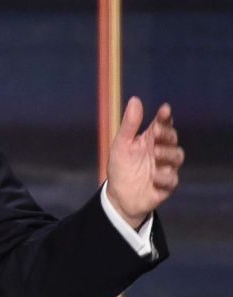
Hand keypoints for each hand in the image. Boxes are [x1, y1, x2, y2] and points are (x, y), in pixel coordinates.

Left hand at [106, 97, 183, 229]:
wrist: (119, 196)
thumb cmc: (121, 167)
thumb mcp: (121, 144)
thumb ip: (129, 124)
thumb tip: (135, 100)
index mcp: (149, 139)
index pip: (162, 124)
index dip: (165, 117)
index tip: (165, 110)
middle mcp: (160, 151)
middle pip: (172, 139)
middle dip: (167, 134)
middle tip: (156, 133)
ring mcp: (165, 168)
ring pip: (177, 157)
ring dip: (167, 154)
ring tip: (155, 154)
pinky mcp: (166, 185)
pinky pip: (172, 179)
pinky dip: (164, 177)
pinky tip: (154, 177)